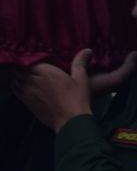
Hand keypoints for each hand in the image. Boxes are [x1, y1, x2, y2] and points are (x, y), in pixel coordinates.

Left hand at [10, 49, 136, 131]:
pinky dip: (17, 86)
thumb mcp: (81, 78)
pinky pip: (15, 90)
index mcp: (45, 70)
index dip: (32, 59)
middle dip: (25, 67)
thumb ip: (80, 62)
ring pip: (15, 79)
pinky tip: (24, 86)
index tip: (38, 59)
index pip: (30, 59)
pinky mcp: (25, 101)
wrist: (70, 121)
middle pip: (20, 69)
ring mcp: (27, 91)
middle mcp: (32, 79)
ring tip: (27, 76)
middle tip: (32, 67)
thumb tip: (87, 50)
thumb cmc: (77, 98)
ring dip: (20, 76)